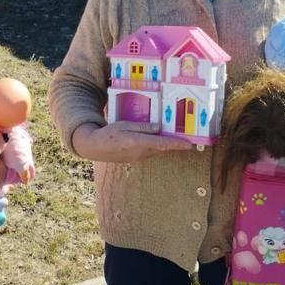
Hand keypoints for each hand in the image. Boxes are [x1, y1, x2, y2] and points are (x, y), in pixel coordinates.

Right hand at [71, 121, 194, 163]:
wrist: (95, 148)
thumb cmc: (108, 133)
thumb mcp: (124, 125)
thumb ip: (142, 127)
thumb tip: (159, 128)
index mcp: (138, 142)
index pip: (163, 144)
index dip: (177, 144)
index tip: (190, 145)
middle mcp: (141, 153)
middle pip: (163, 148)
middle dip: (175, 144)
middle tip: (187, 138)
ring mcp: (138, 158)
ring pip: (157, 151)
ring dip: (166, 145)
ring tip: (175, 138)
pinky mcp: (136, 159)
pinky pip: (151, 152)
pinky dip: (157, 147)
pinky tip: (158, 141)